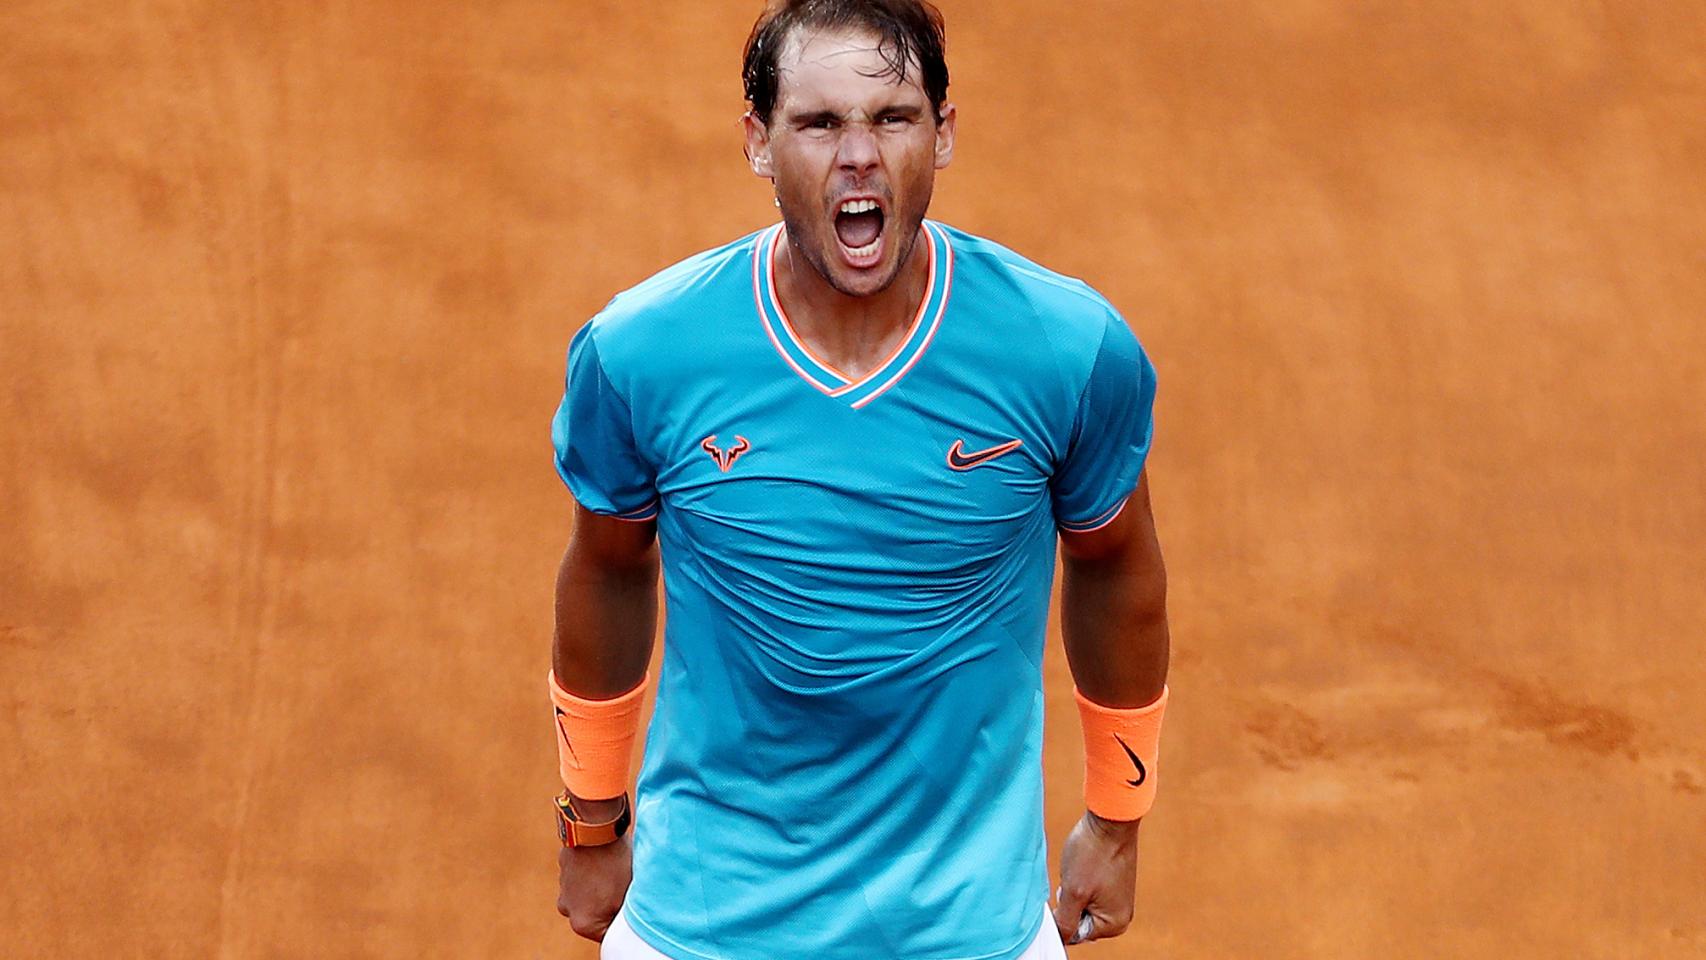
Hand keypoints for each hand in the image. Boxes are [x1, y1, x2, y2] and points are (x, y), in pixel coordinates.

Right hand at [555, 796, 633, 941]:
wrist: (595, 828)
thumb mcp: (627, 897)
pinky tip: (606, 860)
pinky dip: (594, 872)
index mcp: (583, 925)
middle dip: (612, 905)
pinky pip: (584, 878)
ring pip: (590, 896)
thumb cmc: (616, 864)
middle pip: (597, 915)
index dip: (622, 919)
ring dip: (602, 888)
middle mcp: (568, 911)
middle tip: (624, 886)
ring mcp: (563, 889)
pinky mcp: (564, 870)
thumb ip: (623, 916)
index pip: (608, 934)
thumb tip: (624, 919)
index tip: (629, 905)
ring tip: (614, 871)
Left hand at [1052, 811, 1140, 944]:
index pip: (1075, 934)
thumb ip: (1065, 922)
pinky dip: (1080, 879)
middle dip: (1069, 901)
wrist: (1110, 819)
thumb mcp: (1073, 892)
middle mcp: (1120, 915)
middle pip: (1079, 920)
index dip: (1064, 913)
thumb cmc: (1093, 853)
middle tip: (1075, 878)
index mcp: (1114, 924)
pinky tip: (1084, 863)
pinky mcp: (1113, 883)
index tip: (1068, 890)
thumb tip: (1060, 937)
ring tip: (1081, 869)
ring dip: (1074, 889)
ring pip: (1081, 903)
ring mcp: (1118, 898)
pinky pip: (1088, 890)